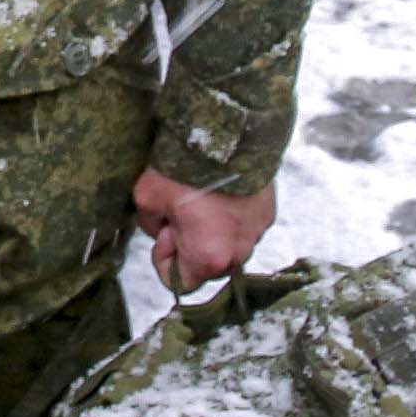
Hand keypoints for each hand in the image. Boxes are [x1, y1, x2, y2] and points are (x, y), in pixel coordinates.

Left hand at [133, 168, 275, 291]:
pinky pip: (244, 224)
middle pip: (207, 265)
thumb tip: (163, 230)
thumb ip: (150, 226)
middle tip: (182, 211)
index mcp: (207, 258)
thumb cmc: (183, 169)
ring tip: (203, 197)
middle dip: (191, 244)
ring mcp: (257, 232)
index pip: (180, 283)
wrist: (225, 133)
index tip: (165, 231)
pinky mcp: (268, 212)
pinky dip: (232, 214)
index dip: (165, 258)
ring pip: (227, 245)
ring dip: (213, 230)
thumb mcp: (147, 199)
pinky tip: (221, 190)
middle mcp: (238, 253)